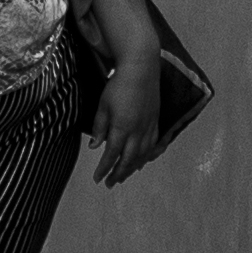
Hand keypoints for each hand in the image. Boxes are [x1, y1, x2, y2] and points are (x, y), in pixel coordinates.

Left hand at [97, 29, 172, 167]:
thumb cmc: (118, 85)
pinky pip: (153, 145)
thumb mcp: (103, 105)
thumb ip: (99, 127)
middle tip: (110, 184)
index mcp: (122, 128)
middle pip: (129, 160)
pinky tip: (143, 161)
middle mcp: (137, 131)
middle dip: (119, 174)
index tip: (98, 179)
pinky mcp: (156, 121)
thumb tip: (95, 147)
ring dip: (133, 168)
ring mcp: (149, 127)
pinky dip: (147, 156)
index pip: (112, 155)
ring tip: (124, 176)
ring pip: (142, 155)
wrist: (142, 68)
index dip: (104, 169)